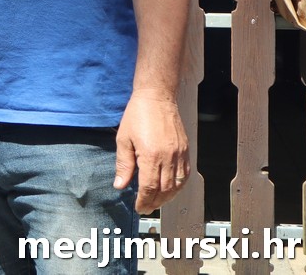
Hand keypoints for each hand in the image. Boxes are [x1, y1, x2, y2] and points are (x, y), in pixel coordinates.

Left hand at [113, 91, 188, 212]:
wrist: (157, 98)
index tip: (139, 208)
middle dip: (155, 202)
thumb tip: (120, 185)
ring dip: (167, 197)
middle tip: (146, 208)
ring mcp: (179, 155)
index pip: (149, 187)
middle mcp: (168, 158)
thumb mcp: (123, 139)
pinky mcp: (186, 151)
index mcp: (151, 156)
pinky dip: (178, 186)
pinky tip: (170, 189)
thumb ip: (123, 165)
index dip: (144, 201)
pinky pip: (185, 175)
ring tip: (156, 202)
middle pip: (164, 190)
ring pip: (177, 185)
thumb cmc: (137, 115)